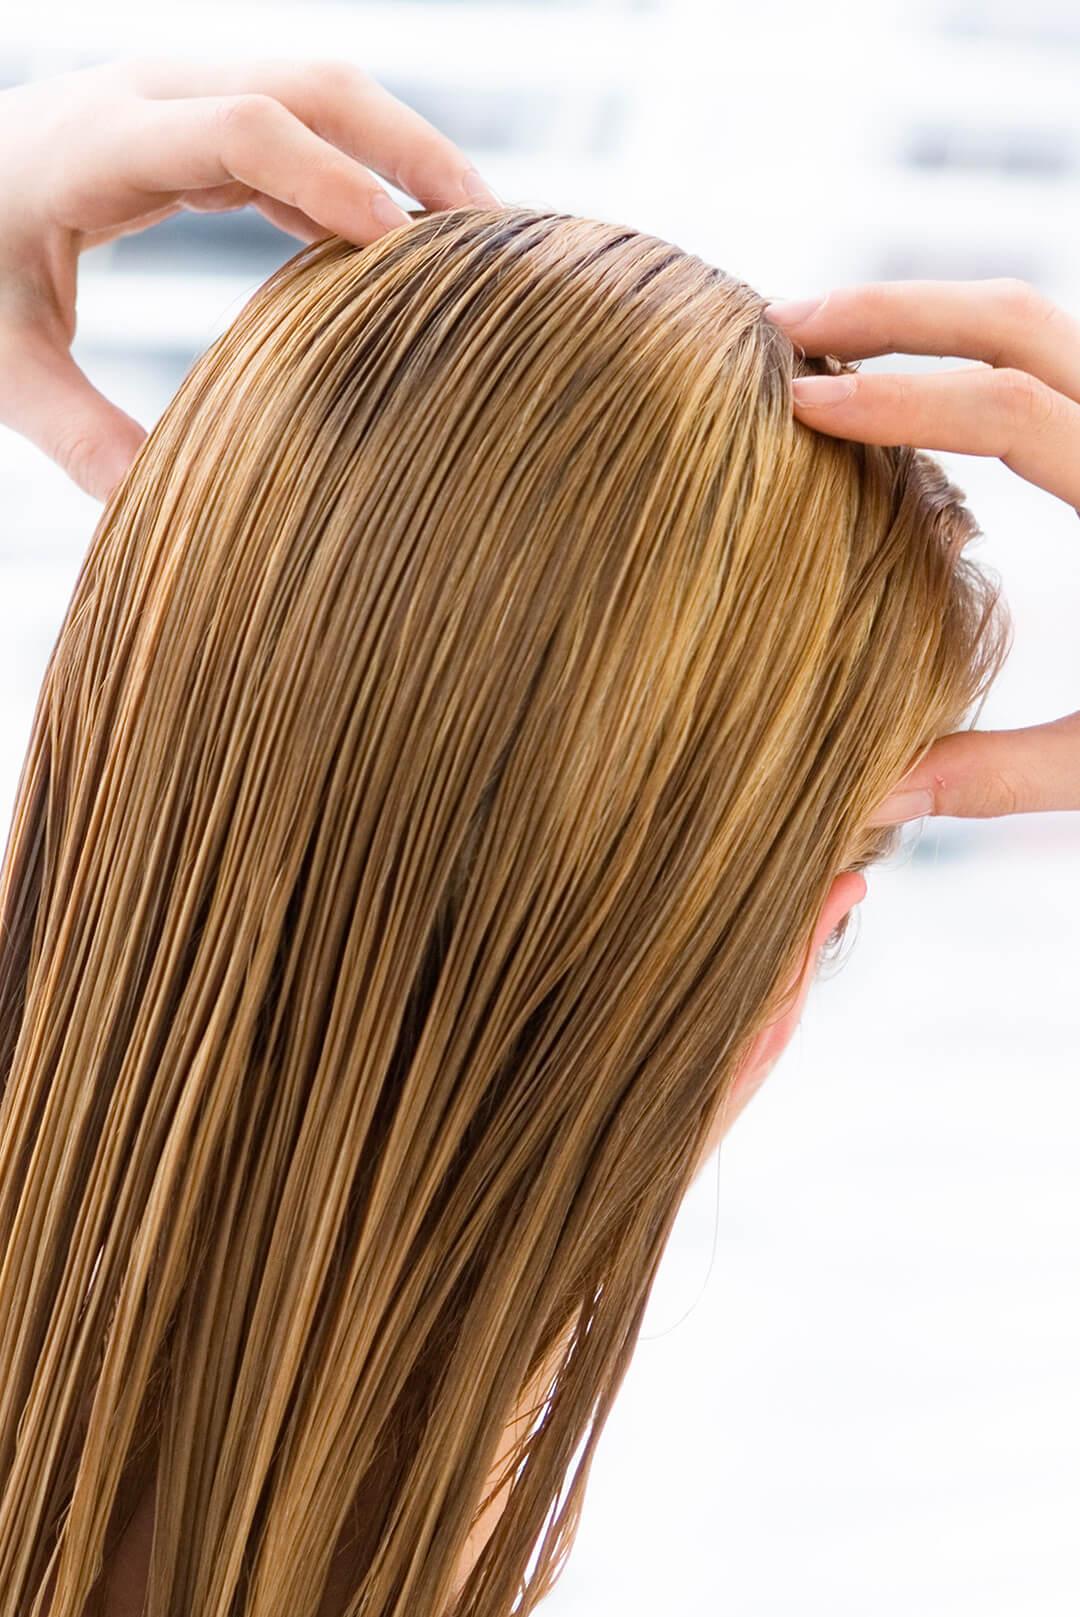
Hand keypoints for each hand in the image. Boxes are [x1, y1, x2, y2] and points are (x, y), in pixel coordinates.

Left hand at [0, 56, 498, 502]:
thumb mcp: (1, 361)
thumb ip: (74, 432)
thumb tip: (148, 512)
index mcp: (99, 144)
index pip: (242, 132)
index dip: (333, 180)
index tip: (404, 248)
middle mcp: (147, 96)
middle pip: (308, 83)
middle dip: (407, 146)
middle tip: (487, 226)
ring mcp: (175, 97)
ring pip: (317, 91)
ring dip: (400, 150)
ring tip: (472, 230)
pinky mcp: (192, 122)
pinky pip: (297, 129)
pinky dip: (356, 174)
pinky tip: (397, 240)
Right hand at [764, 277, 1079, 822]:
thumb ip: (1003, 774)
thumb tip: (867, 800)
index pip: (1006, 411)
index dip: (894, 400)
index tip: (799, 408)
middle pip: (1015, 316)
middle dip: (890, 309)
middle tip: (781, 323)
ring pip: (1036, 319)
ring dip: (926, 315)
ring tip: (826, 340)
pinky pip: (1053, 359)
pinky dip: (969, 351)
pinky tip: (907, 387)